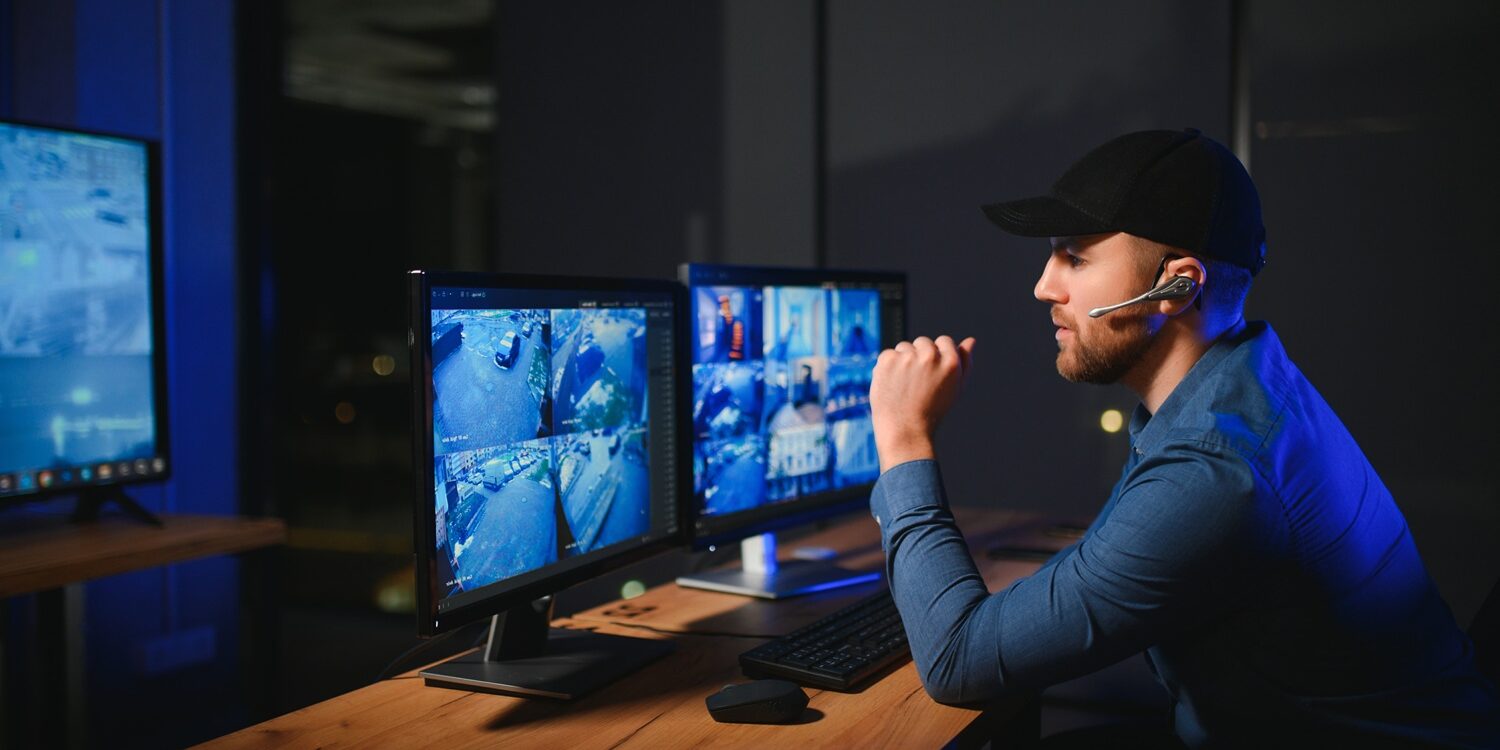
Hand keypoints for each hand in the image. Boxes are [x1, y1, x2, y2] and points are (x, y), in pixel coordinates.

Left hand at [869, 335, 975, 471]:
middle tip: (917, 383)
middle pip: (923, 342)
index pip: (944, 341)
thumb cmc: (932, 412)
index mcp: (951, 362)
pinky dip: (888, 367)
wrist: (905, 431)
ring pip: (904, 347)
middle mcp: (930, 356)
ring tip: (904, 386)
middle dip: (919, 356)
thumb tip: (971, 340)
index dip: (937, 356)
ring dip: (903, 360)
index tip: (931, 372)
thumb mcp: (956, 389)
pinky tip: (892, 385)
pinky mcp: (888, 360)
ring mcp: (907, 357)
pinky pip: (888, 354)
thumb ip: (965, 363)